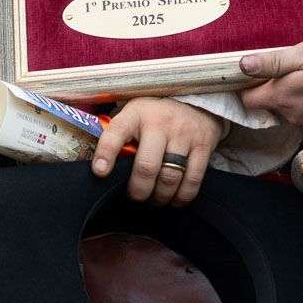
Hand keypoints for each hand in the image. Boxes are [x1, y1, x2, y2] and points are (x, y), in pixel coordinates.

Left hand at [91, 98, 226, 206]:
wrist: (196, 102)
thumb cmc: (154, 116)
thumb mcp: (134, 115)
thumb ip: (119, 136)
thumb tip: (101, 168)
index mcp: (136, 113)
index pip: (116, 132)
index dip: (106, 154)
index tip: (100, 172)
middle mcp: (160, 122)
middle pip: (147, 166)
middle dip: (138, 191)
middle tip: (134, 197)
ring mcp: (184, 134)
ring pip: (170, 177)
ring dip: (159, 197)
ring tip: (154, 201)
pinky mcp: (203, 146)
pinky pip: (193, 180)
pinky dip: (181, 197)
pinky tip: (174, 200)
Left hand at [238, 39, 302, 130]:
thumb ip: (272, 62)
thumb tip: (242, 66)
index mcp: (281, 97)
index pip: (248, 100)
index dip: (248, 86)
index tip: (256, 73)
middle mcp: (292, 115)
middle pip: (269, 105)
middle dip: (273, 89)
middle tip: (289, 68)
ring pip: (289, 110)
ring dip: (293, 96)